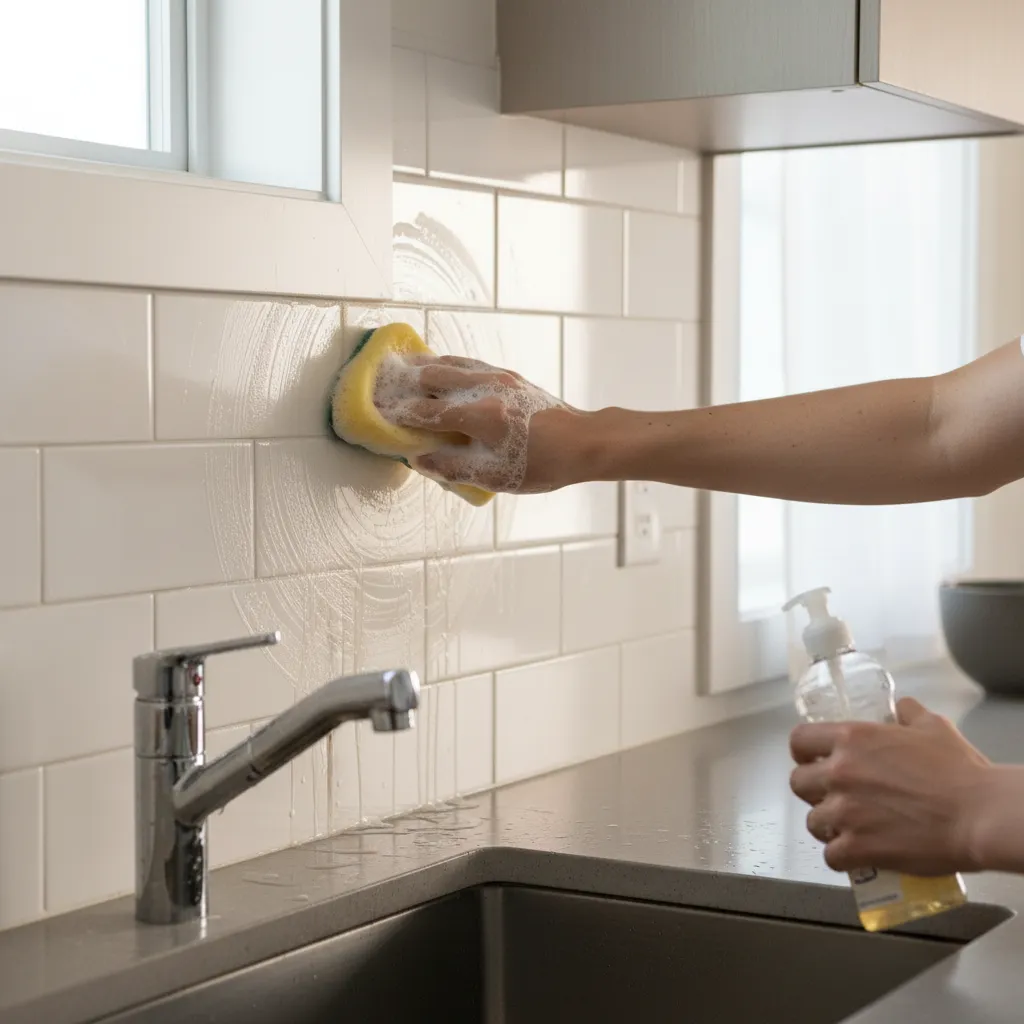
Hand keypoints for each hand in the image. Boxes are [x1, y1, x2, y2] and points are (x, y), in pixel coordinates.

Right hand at [376, 355, 594, 492]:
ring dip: (427, 366)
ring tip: (405, 366)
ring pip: (453, 363)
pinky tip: (444, 367)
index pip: (427, 411)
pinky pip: (471, 363)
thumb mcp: (494, 475)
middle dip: (407, 381)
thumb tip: (419, 460)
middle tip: (383, 383)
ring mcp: (500, 378)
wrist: (584, 442)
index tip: (379, 411)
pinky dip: (450, 364)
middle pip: (435, 376)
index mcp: (479, 415)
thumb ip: (452, 468)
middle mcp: (486, 388)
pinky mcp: (511, 377)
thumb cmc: (542, 464)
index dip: (400, 412)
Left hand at [789, 698, 992, 875]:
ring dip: (828, 826)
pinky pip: (831, 856)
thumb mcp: (932, 726)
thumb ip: (908, 713)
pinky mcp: (858, 848)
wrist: (979, 814)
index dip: (803, 753)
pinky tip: (858, 853)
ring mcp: (845, 813)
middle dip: (814, 791)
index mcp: (851, 739)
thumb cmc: (959, 770)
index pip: (800, 741)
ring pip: (812, 822)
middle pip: (798, 783)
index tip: (812, 760)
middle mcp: (839, 773)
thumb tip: (901, 706)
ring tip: (849, 828)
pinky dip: (842, 857)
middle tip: (835, 796)